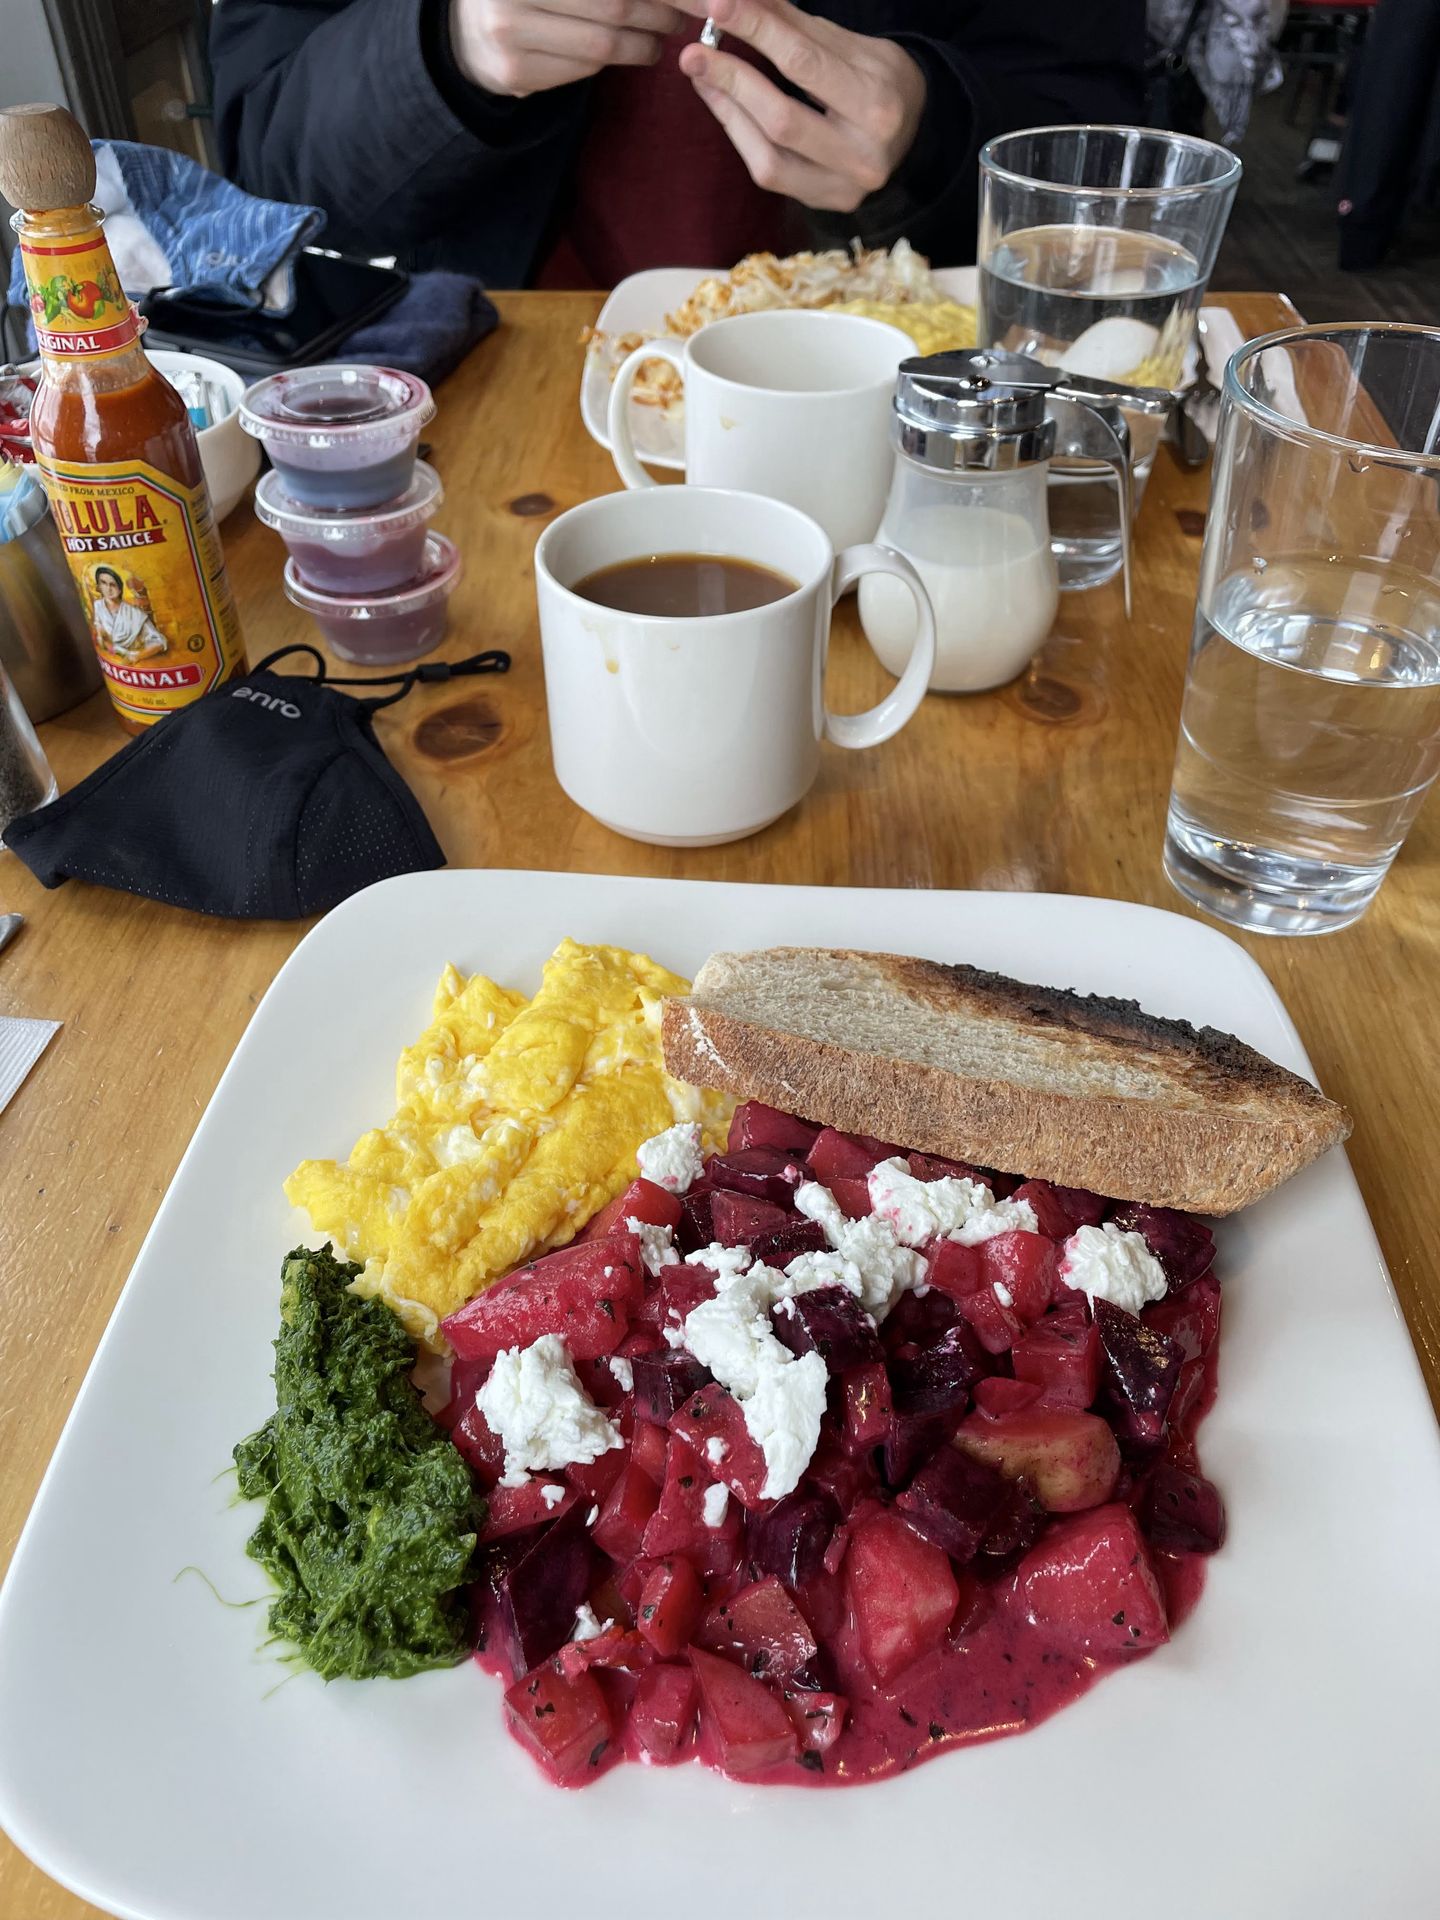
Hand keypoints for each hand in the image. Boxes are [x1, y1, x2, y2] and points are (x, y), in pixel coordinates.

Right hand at [450, 0, 685, 97]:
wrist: (468, 29)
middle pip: (615, 3)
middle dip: (662, 10)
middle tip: (688, 14)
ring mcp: (510, 31)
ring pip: (602, 43)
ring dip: (645, 42)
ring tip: (663, 34)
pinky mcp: (515, 71)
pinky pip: (583, 68)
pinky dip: (614, 60)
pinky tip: (630, 50)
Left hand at [673, 0, 926, 212]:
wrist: (916, 141)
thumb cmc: (882, 84)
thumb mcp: (856, 47)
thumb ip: (800, 28)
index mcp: (877, 102)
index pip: (804, 62)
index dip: (758, 31)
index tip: (719, 5)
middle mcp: (862, 153)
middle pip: (782, 117)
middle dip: (732, 79)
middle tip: (694, 52)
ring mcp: (842, 187)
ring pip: (769, 154)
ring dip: (728, 109)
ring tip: (701, 73)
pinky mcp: (823, 202)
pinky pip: (769, 172)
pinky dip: (739, 134)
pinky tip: (722, 103)